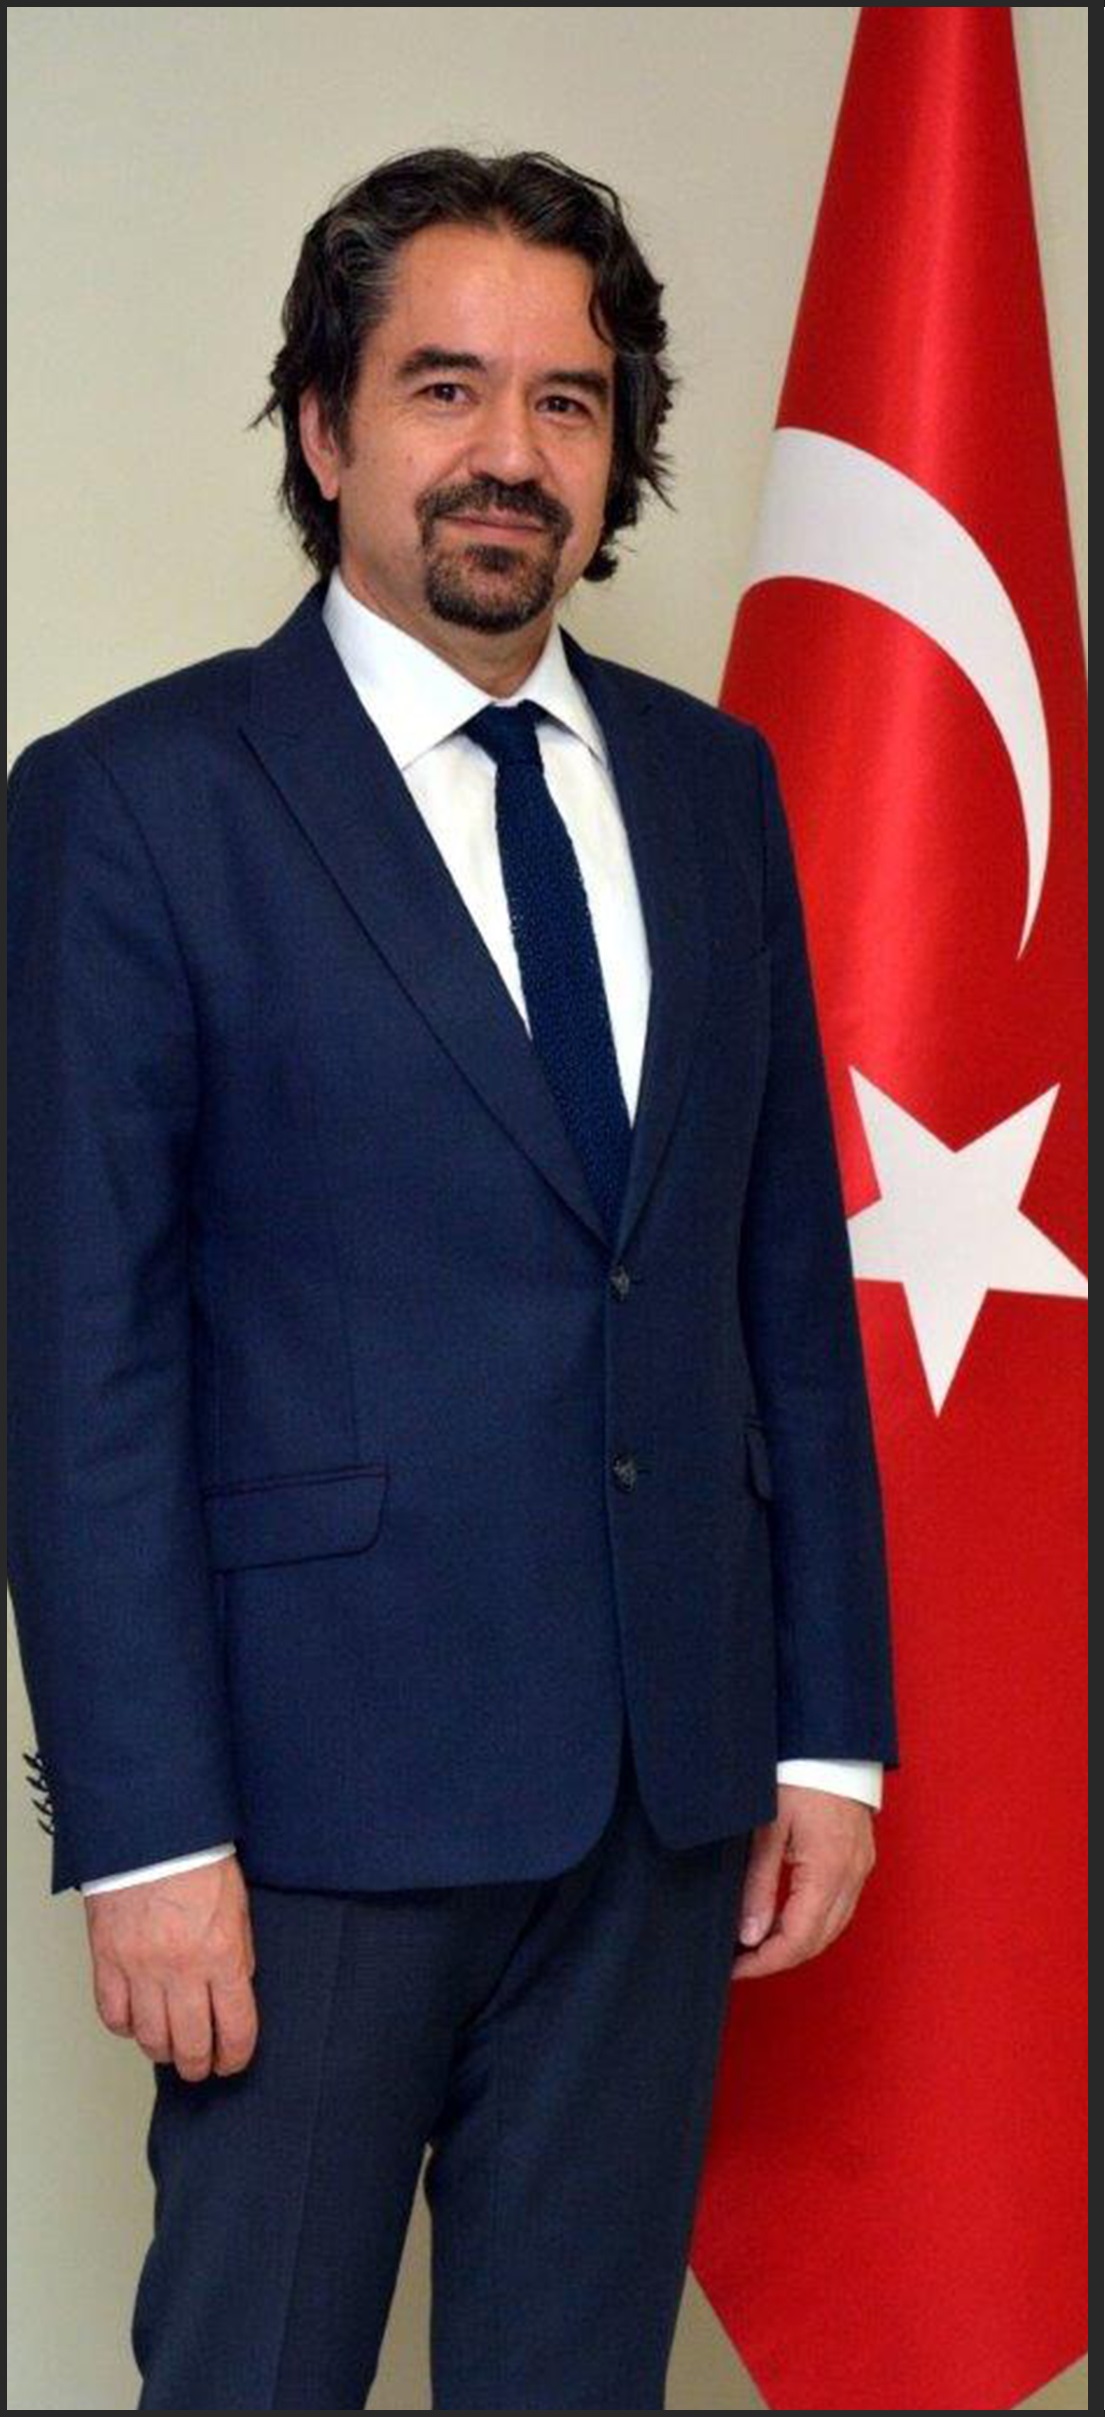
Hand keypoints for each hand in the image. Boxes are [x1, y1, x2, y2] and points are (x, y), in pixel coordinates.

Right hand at [84, 1851, 257, 2081]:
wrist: (152, 1831)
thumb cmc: (197, 1860)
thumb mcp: (238, 1908)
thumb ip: (237, 1955)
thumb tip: (234, 1993)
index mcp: (222, 1954)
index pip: (235, 2028)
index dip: (235, 2056)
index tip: (232, 2061)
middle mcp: (181, 1968)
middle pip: (190, 2045)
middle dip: (198, 2065)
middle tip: (200, 2065)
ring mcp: (141, 1967)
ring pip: (150, 2038)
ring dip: (162, 2051)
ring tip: (169, 2046)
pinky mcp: (108, 1960)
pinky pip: (113, 2015)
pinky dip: (125, 2027)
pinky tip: (136, 2020)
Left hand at [731, 1783, 875, 1980]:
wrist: (830, 1742)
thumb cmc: (797, 1776)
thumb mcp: (768, 1829)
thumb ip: (759, 1885)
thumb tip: (749, 1935)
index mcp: (828, 1871)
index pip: (798, 1940)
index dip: (765, 1962)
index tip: (735, 1968)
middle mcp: (851, 1876)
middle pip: (817, 1941)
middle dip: (778, 1958)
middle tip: (740, 1961)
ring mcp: (860, 1868)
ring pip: (831, 1928)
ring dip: (796, 1943)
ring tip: (757, 1944)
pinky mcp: (860, 1859)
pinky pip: (840, 1907)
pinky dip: (813, 1922)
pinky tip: (786, 1918)